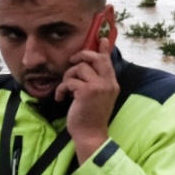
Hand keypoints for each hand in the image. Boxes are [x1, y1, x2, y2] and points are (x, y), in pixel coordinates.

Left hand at [56, 35, 119, 162]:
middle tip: (72, 61)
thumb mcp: (98, 97)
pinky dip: (62, 89)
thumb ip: (97, 82)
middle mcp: (108, 83)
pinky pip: (69, 81)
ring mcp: (99, 86)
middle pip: (96, 58)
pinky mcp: (86, 91)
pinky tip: (62, 98)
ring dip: (68, 77)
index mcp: (112, 84)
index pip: (107, 61)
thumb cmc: (91, 117)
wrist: (91, 134)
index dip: (103, 49)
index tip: (101, 39)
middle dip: (81, 56)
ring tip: (66, 89)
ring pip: (79, 68)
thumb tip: (87, 69)